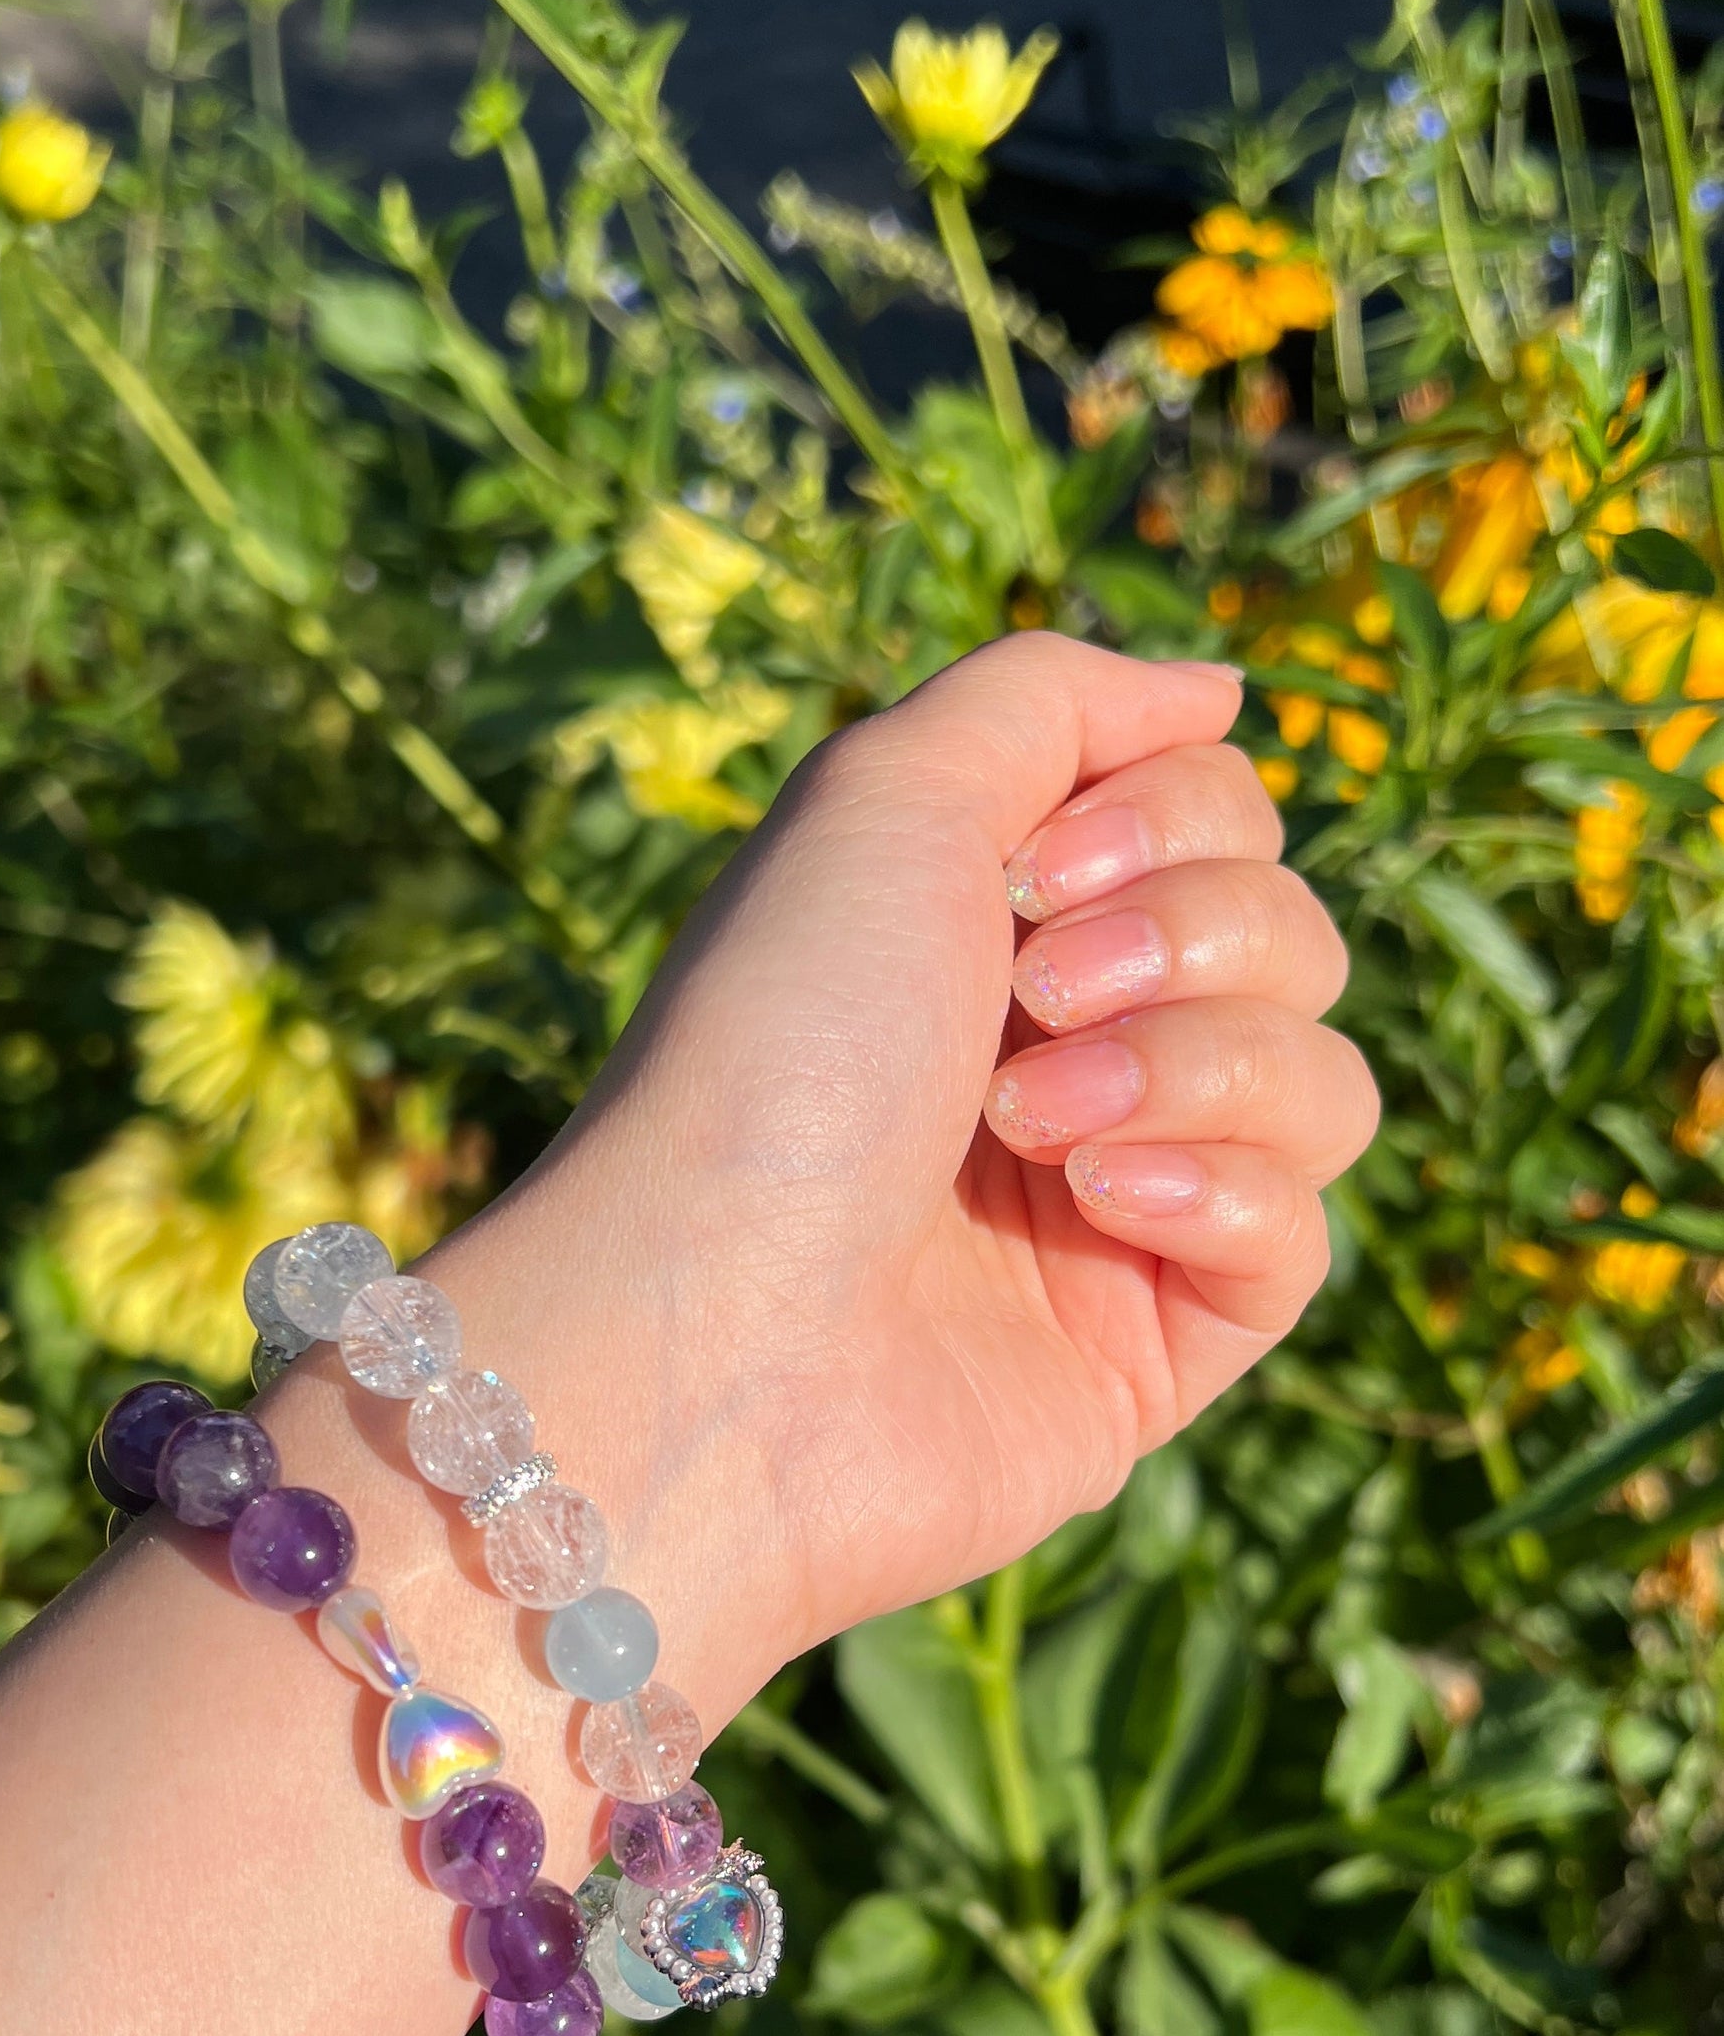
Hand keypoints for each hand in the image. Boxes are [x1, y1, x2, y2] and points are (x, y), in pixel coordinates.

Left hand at [453, 636, 1377, 1680]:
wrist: (711, 1327)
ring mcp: (1125, 1206)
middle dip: (1183, 937)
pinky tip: (1099, 1204)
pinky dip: (1221, 1194)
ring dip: (1194, 1064)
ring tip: (1031, 1125)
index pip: (1220, 815)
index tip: (1027, 877)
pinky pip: (1301, 1235)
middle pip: (1293, 933)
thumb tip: (1214, 688)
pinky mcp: (1160, 1347)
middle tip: (1026, 998)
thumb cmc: (773, 1054)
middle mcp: (1076, 1054)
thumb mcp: (884, 796)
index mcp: (1003, 925)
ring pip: (1324, 1081)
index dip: (1166, 818)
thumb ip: (1050, 698)